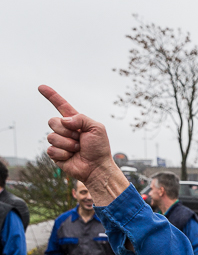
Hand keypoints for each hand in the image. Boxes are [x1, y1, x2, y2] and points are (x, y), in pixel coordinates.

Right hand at [39, 85, 127, 204]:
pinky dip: (64, 154)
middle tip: (80, 139)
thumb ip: (81, 118)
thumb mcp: (97, 128)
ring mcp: (59, 141)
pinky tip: (72, 157)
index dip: (51, 96)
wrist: (97, 167)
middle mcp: (65, 129)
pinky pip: (51, 149)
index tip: (41, 87)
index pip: (61, 105)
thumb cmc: (99, 148)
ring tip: (78, 149)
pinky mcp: (55, 154)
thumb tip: (64, 120)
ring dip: (67, 144)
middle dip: (67, 131)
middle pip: (52, 121)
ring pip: (52, 137)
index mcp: (75, 121)